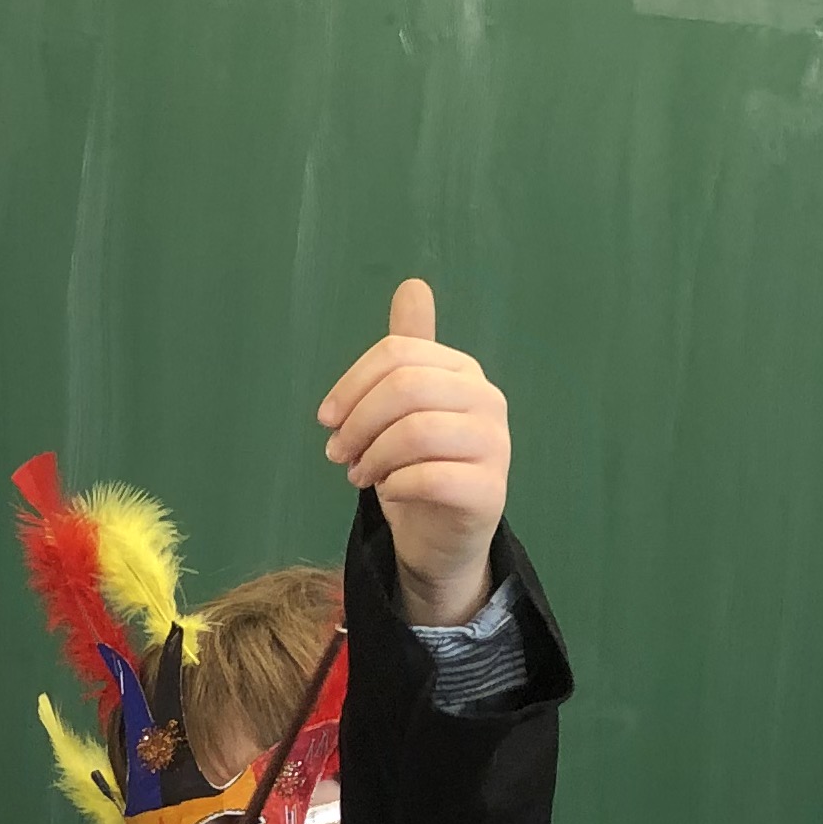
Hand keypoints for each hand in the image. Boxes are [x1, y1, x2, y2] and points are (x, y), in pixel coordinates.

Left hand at [316, 276, 510, 621]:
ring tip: (359, 476)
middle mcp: (487, 400)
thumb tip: (413, 285)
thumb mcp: (404, 408)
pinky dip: (395, 486)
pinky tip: (390, 493)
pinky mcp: (490, 491)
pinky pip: (430, 477)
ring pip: (415, 431)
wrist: (442, 538)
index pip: (398, 354)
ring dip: (372, 456)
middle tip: (338, 454)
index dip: (351, 384)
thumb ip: (408, 355)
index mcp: (462, 372)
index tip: (326, 420)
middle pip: (405, 387)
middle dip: (357, 422)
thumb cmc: (417, 467)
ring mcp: (495, 445)